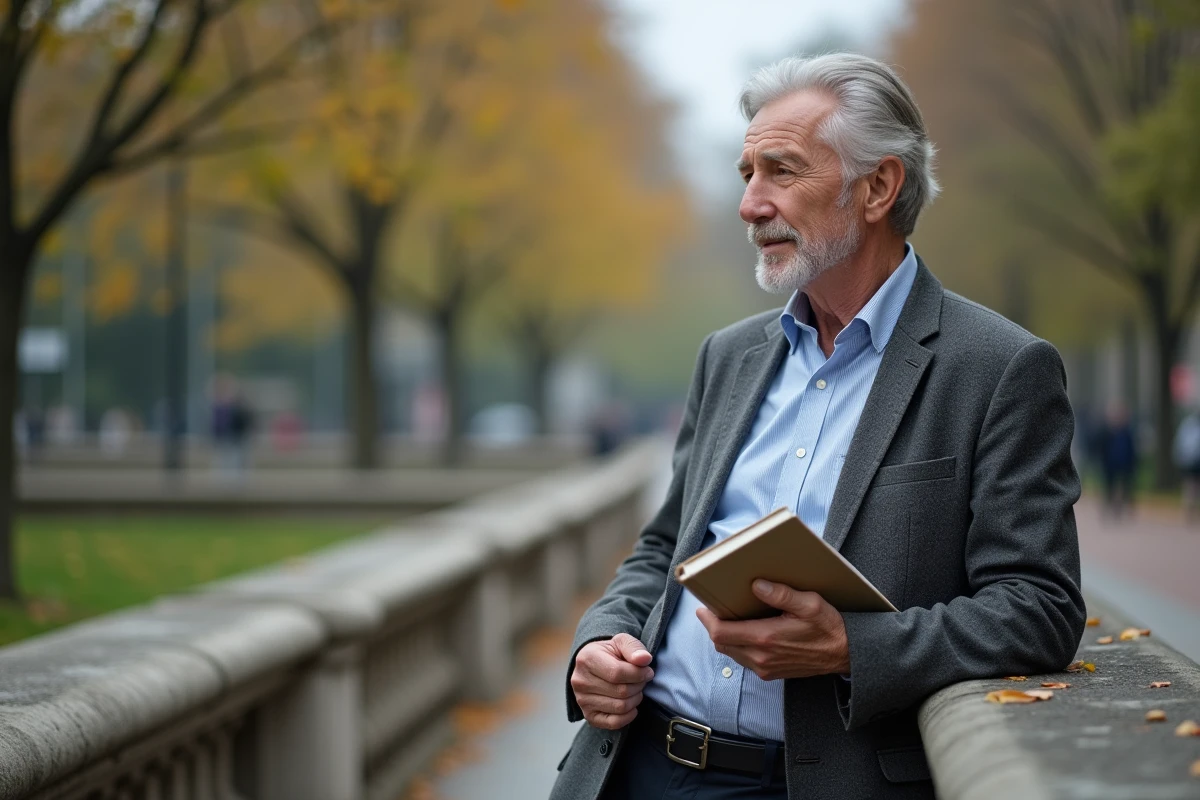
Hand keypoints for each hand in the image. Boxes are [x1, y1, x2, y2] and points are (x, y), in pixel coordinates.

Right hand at [570, 633, 654, 729]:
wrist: (593, 665)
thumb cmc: (610, 653)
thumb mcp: (621, 642)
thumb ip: (634, 648)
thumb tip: (645, 659)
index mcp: (587, 659)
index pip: (618, 673)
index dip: (639, 674)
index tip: (648, 671)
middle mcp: (580, 681)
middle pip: (621, 691)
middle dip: (639, 686)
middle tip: (642, 680)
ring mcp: (582, 700)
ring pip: (620, 707)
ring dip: (635, 699)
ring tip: (636, 689)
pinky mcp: (588, 716)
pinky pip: (614, 723)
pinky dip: (628, 716)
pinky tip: (631, 705)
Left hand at [697, 580, 850, 680]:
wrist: (846, 655)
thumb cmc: (829, 628)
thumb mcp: (810, 604)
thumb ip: (781, 594)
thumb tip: (757, 585)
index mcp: (766, 639)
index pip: (721, 633)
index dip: (707, 621)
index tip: (703, 608)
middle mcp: (762, 657)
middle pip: (722, 644)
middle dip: (712, 627)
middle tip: (712, 610)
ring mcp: (765, 668)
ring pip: (731, 653)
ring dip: (724, 637)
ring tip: (726, 618)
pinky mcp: (771, 673)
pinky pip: (744, 660)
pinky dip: (737, 646)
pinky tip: (744, 632)